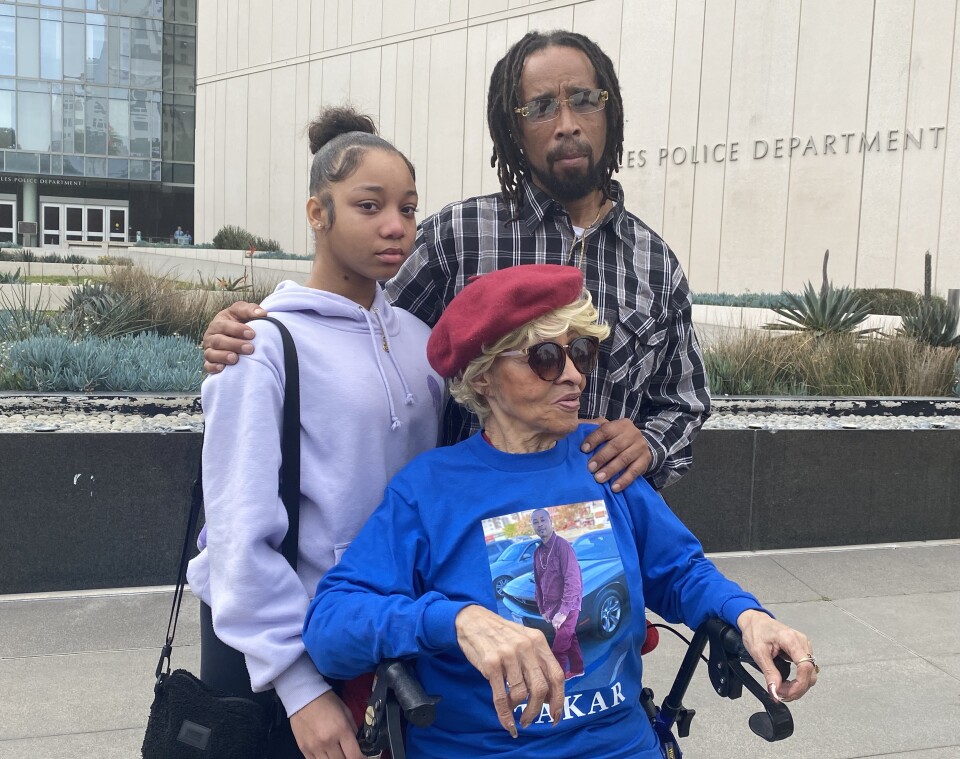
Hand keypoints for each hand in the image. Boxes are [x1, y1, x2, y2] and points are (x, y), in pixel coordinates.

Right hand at [202, 301, 266, 373]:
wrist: (239, 338)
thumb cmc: (241, 323)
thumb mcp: (243, 313)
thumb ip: (251, 310)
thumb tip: (263, 313)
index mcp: (218, 323)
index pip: (224, 326)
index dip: (237, 330)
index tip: (252, 334)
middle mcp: (211, 337)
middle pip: (218, 341)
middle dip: (234, 345)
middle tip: (250, 348)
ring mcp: (210, 350)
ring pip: (211, 354)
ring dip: (223, 357)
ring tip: (235, 359)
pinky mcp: (210, 363)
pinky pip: (208, 366)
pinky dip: (213, 367)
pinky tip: (222, 368)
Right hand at [289, 690, 363, 758]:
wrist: (303, 696)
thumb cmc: (327, 701)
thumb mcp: (346, 711)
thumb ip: (353, 729)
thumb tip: (357, 744)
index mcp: (341, 730)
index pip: (354, 756)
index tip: (362, 757)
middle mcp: (328, 741)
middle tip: (349, 753)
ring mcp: (314, 747)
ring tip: (338, 754)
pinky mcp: (304, 749)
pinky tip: (327, 756)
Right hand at [455, 604, 563, 736]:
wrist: (472, 620)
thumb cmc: (500, 634)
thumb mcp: (524, 640)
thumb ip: (537, 663)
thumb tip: (548, 697)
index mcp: (538, 641)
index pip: (556, 675)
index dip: (558, 699)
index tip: (555, 716)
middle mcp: (526, 647)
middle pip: (540, 688)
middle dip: (536, 710)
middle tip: (529, 720)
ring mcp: (508, 655)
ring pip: (521, 693)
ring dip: (518, 710)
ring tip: (513, 711)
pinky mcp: (491, 664)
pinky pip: (501, 696)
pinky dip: (505, 714)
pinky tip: (507, 722)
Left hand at [580, 417, 651, 491]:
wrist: (640, 445)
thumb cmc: (617, 439)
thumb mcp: (608, 431)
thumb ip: (593, 430)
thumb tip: (574, 432)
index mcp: (621, 425)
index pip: (606, 430)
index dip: (594, 439)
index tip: (583, 450)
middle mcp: (633, 434)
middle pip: (615, 446)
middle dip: (601, 457)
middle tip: (590, 468)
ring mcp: (640, 447)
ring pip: (624, 459)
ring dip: (610, 470)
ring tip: (599, 479)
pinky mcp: (646, 460)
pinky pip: (634, 471)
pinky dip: (624, 480)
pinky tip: (614, 487)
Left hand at [737, 609, 818, 702]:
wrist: (755, 620)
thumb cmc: (756, 631)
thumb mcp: (758, 652)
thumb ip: (769, 672)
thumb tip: (775, 691)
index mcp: (792, 640)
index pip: (805, 666)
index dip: (799, 684)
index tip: (787, 694)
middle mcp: (802, 642)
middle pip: (810, 673)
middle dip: (797, 688)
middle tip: (780, 694)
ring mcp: (804, 646)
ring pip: (809, 674)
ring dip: (798, 686)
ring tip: (781, 689)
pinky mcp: (801, 651)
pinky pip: (805, 670)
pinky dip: (798, 680)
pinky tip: (787, 683)